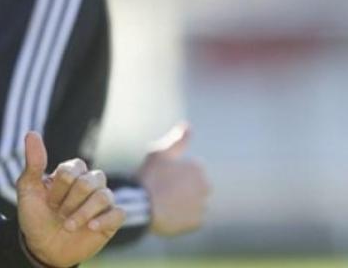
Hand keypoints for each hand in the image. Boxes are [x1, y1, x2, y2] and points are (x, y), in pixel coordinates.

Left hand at [16, 132, 123, 266]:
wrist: (42, 248)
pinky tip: (90, 228)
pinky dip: (104, 220)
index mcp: (72, 172)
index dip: (59, 186)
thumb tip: (31, 133)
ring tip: (68, 226)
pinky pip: (118, 213)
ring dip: (83, 213)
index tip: (48, 201)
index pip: (74, 168)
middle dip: (71, 200)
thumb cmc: (35, 216)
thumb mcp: (28, 190)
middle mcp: (90, 183)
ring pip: (104, 196)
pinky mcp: (111, 219)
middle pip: (90, 181)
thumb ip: (34, 162)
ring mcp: (102, 201)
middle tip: (59, 213)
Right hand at [137, 122, 209, 236]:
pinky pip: (191, 220)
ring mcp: (202, 205)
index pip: (191, 171)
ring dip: (184, 205)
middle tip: (163, 193)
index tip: (162, 179)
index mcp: (198, 168)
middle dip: (184, 190)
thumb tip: (187, 125)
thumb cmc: (150, 177)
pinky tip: (168, 215)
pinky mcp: (197, 222)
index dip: (175, 175)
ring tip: (164, 205)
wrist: (143, 205)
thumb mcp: (161, 153)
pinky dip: (182, 218)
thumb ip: (178, 140)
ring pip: (194, 204)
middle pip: (195, 188)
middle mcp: (205, 186)